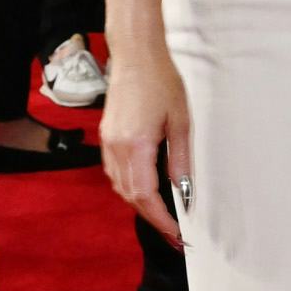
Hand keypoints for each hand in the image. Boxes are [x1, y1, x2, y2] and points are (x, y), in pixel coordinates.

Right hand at [101, 45, 194, 246]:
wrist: (135, 55)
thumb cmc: (162, 82)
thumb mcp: (180, 122)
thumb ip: (180, 161)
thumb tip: (185, 193)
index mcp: (136, 145)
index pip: (145, 195)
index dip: (161, 219)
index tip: (177, 234)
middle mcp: (116, 148)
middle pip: (130, 196)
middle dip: (153, 218)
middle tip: (175, 234)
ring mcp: (108, 142)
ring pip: (120, 187)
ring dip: (141, 204)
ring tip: (164, 216)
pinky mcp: (106, 137)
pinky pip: (114, 173)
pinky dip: (130, 187)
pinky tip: (147, 190)